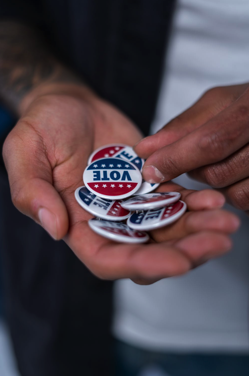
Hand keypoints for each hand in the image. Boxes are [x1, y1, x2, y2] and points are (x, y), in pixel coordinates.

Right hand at [3, 83, 238, 283]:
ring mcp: (131, 204)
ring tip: (227, 221)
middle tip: (219, 241)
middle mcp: (108, 221)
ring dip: (199, 230)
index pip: (109, 258)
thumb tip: (54, 228)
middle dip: (185, 252)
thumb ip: (31, 190)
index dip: (143, 264)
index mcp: (77, 224)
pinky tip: (215, 199)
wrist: (68, 104)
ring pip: (169, 229)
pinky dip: (196, 203)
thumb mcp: (24, 151)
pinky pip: (176, 200)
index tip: (178, 262)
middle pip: (149, 250)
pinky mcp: (149, 184)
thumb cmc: (42, 126)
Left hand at [135, 84, 248, 211]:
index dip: (177, 158)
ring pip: (234, 194)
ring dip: (219, 182)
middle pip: (218, 174)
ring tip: (226, 159)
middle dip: (197, 170)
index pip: (211, 141)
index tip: (151, 169)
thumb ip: (182, 127)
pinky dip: (237, 191)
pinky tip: (241, 172)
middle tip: (198, 155)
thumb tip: (145, 150)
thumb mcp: (219, 103)